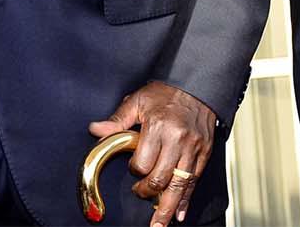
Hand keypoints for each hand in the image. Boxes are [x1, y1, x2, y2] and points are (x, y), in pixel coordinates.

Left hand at [89, 81, 216, 226]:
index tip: (132, 169)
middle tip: (139, 193)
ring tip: (159, 224)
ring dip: (168, 207)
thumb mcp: (137, 101)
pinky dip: (185, 199)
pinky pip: (194, 181)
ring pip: (179, 186)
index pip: (143, 162)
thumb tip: (95, 130)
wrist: (198, 86)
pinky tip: (179, 212)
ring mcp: (192, 149)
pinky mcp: (204, 154)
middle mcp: (177, 141)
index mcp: (158, 127)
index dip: (134, 170)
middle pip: (161, 178)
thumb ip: (117, 120)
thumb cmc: (166, 93)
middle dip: (147, 191)